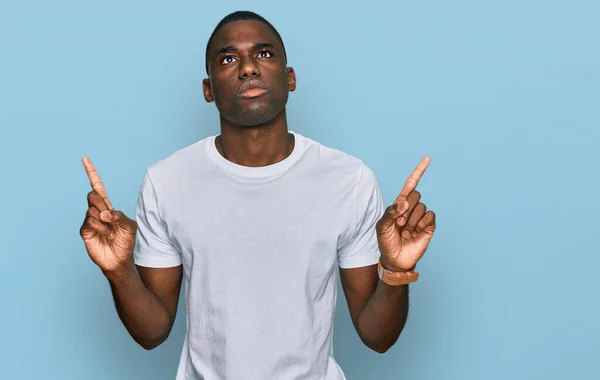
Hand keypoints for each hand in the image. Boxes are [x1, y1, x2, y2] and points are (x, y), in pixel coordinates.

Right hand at [79, 157, 136, 271]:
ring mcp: (90, 220)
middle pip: (92, 195)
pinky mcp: (85, 231)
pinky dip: (100, 228)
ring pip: (92, 209)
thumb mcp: (130, 226)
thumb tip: (104, 213)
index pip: (98, 187)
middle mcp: (97, 211)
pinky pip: (90, 222)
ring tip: (109, 232)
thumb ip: (120, 216)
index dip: (91, 173)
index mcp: (108, 206)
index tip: (85, 159)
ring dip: (104, 221)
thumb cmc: (126, 241)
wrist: (120, 259)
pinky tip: (104, 235)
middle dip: (102, 204)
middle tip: (110, 218)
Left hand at [375, 157, 435, 271]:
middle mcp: (411, 208)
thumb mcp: (381, 226)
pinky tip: (415, 233)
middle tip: (399, 224)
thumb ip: (390, 212)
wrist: (396, 260)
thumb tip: (403, 202)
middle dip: (405, 210)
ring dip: (412, 221)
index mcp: (399, 204)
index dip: (418, 171)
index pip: (410, 184)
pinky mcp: (429, 226)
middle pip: (415, 195)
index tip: (427, 159)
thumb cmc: (386, 242)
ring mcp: (421, 216)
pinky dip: (421, 224)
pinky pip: (430, 216)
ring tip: (406, 232)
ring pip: (421, 207)